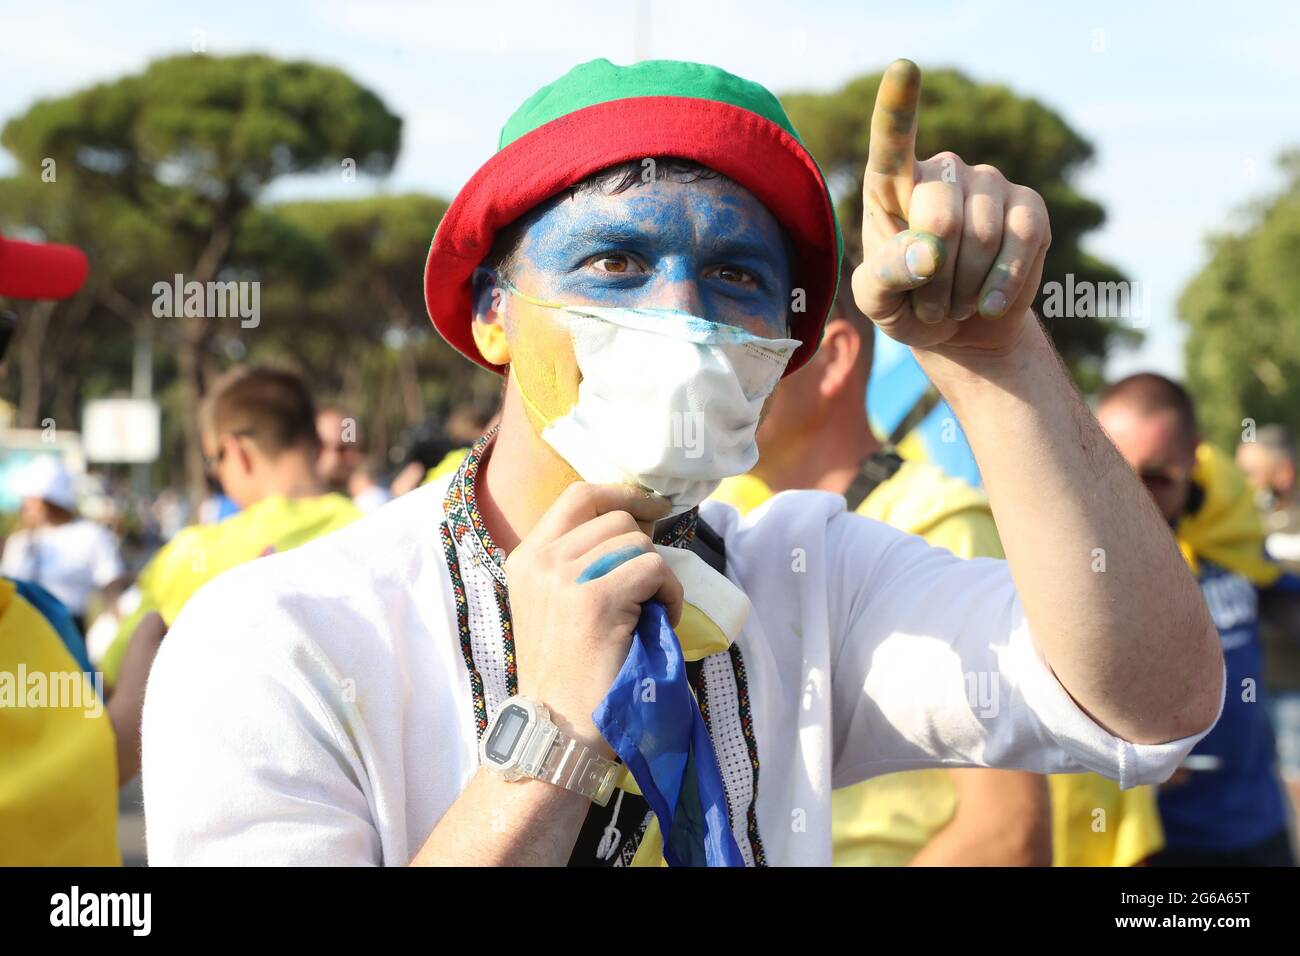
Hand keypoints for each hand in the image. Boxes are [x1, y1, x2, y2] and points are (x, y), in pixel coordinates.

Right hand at [505, 483, 683, 754]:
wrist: (557, 729)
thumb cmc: (567, 674)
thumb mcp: (554, 605)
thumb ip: (579, 562)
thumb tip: (637, 522)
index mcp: (526, 558)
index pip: (579, 495)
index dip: (622, 492)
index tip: (652, 507)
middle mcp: (540, 560)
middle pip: (616, 517)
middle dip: (644, 547)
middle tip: (650, 587)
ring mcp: (565, 577)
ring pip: (638, 542)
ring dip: (657, 575)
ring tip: (650, 613)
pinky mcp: (596, 599)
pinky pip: (654, 569)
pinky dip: (670, 595)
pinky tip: (660, 622)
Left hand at [852, 59, 1051, 357]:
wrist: (960, 327)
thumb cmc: (906, 305)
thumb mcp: (877, 302)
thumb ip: (884, 277)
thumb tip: (928, 254)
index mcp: (891, 184)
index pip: (891, 141)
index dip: (898, 107)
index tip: (904, 67)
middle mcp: (941, 171)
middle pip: (940, 217)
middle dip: (934, 279)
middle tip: (930, 306)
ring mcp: (988, 183)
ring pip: (982, 237)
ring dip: (964, 289)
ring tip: (953, 304)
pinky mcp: (1029, 206)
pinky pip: (1024, 240)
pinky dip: (1003, 284)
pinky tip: (987, 303)